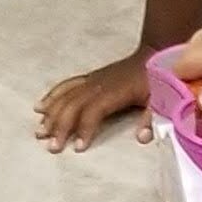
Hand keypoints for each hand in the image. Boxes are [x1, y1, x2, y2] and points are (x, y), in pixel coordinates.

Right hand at [34, 51, 149, 151]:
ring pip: (66, 96)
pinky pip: (66, 86)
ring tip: (39, 132)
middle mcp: (98, 85)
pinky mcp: (89, 78)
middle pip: (73, 105)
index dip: (85, 128)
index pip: (94, 111)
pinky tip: (40, 107)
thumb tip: (143, 137)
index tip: (78, 147)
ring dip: (51, 114)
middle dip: (60, 126)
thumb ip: (152, 118)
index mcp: (115, 92)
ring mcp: (91, 80)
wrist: (154, 54)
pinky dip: (51, 96)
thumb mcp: (161, 98)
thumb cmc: (157, 80)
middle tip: (51, 146)